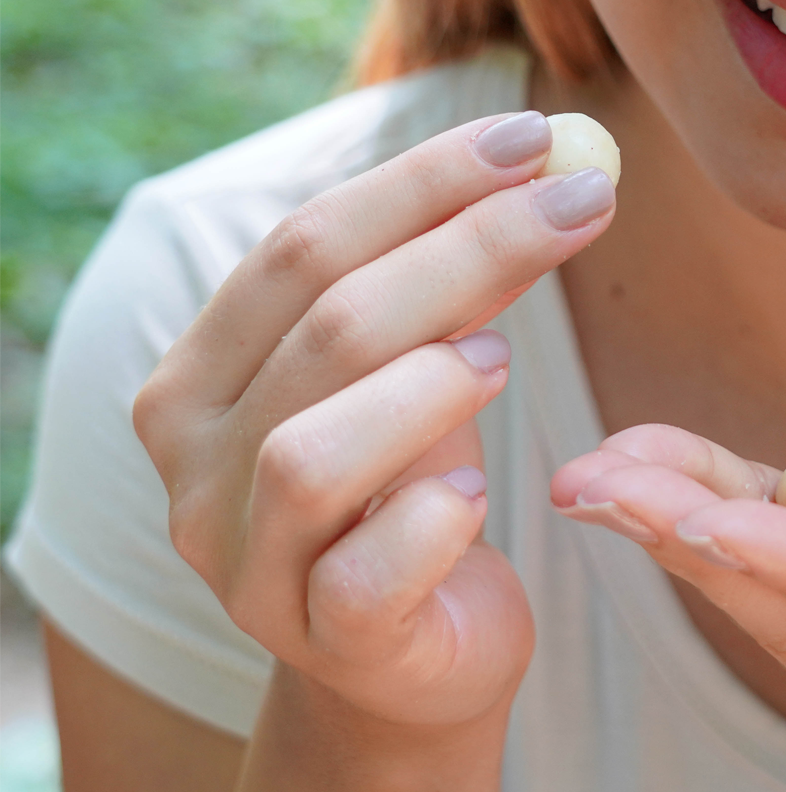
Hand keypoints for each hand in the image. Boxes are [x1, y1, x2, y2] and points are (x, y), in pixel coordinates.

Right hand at [134, 111, 615, 729]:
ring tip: (502, 358)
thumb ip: (450, 279)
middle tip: (582, 198)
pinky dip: (431, 522)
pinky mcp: (322, 645)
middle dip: (468, 245)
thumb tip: (545, 164)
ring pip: (312, 452)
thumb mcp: (418, 367)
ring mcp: (248, 568)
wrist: (411, 654)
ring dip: (425, 386)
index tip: (532, 138)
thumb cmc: (410, 484)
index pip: (301, 247)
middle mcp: (197, 470)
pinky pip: (365, 578)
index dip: (421, 182)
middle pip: (327, 325)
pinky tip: (480, 497)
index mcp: (202, 377)